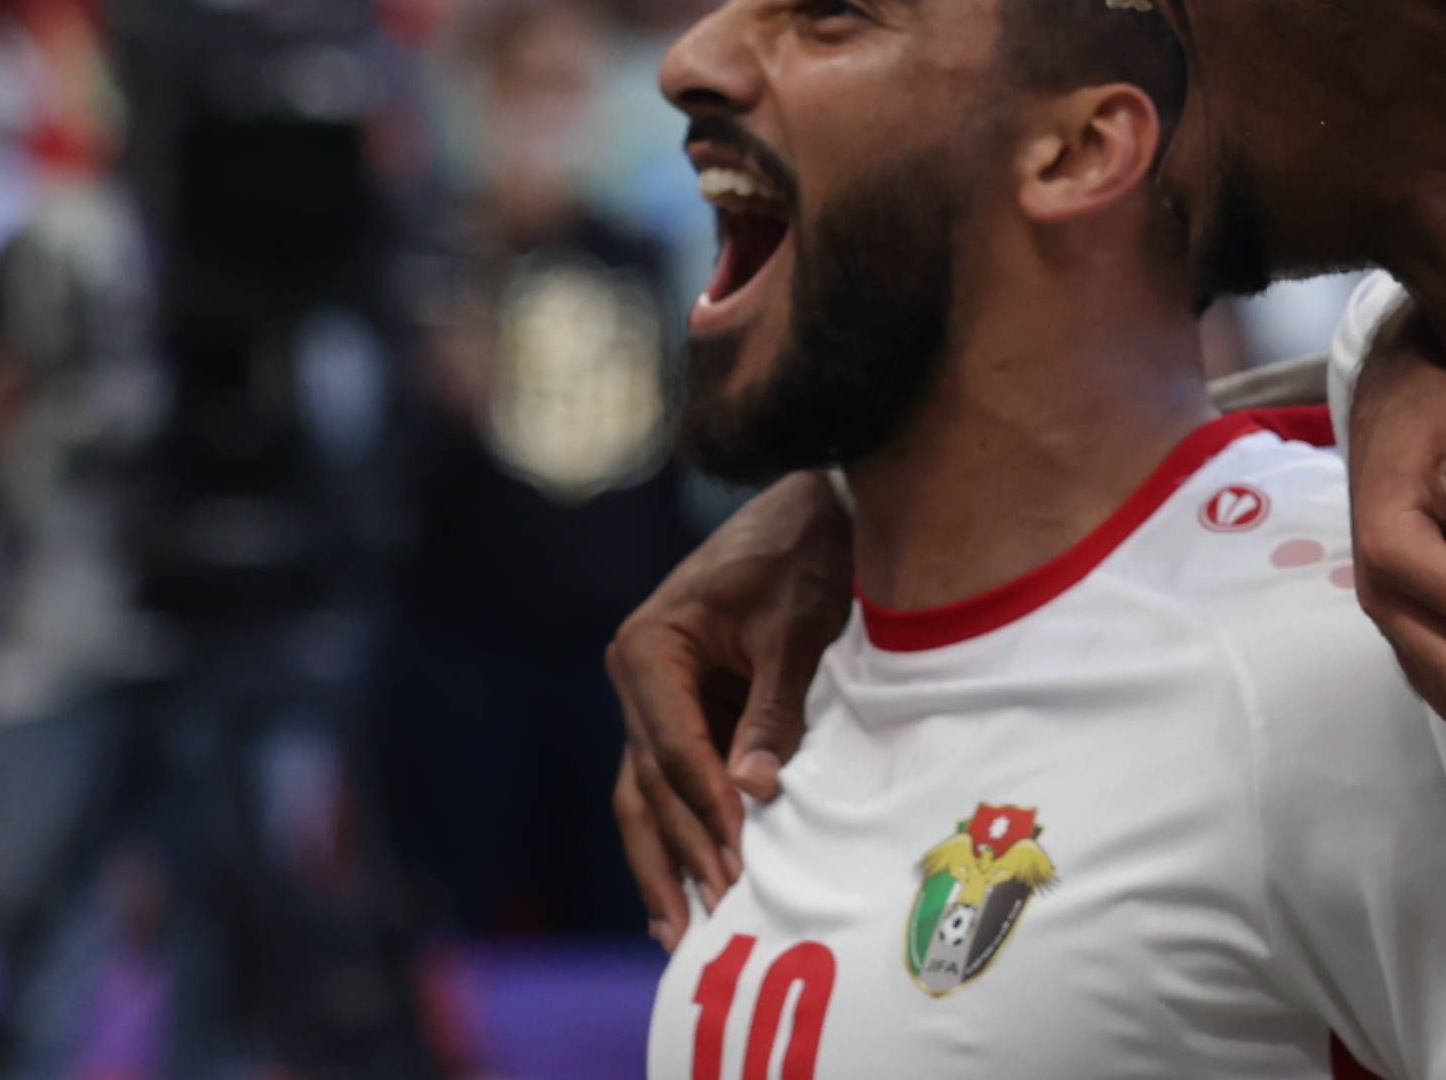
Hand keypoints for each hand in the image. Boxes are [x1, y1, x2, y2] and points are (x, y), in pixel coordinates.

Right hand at [608, 473, 851, 945]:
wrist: (809, 509)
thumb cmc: (803, 556)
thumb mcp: (797, 628)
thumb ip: (775, 709)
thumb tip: (754, 793)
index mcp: (648, 650)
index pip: (672, 750)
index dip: (705, 812)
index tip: (735, 864)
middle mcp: (636, 680)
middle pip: (649, 785)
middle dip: (682, 854)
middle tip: (711, 919)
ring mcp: (653, 701)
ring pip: (645, 798)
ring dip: (664, 864)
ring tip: (678, 936)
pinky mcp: (682, 715)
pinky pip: (671, 786)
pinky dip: (680, 837)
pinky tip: (685, 896)